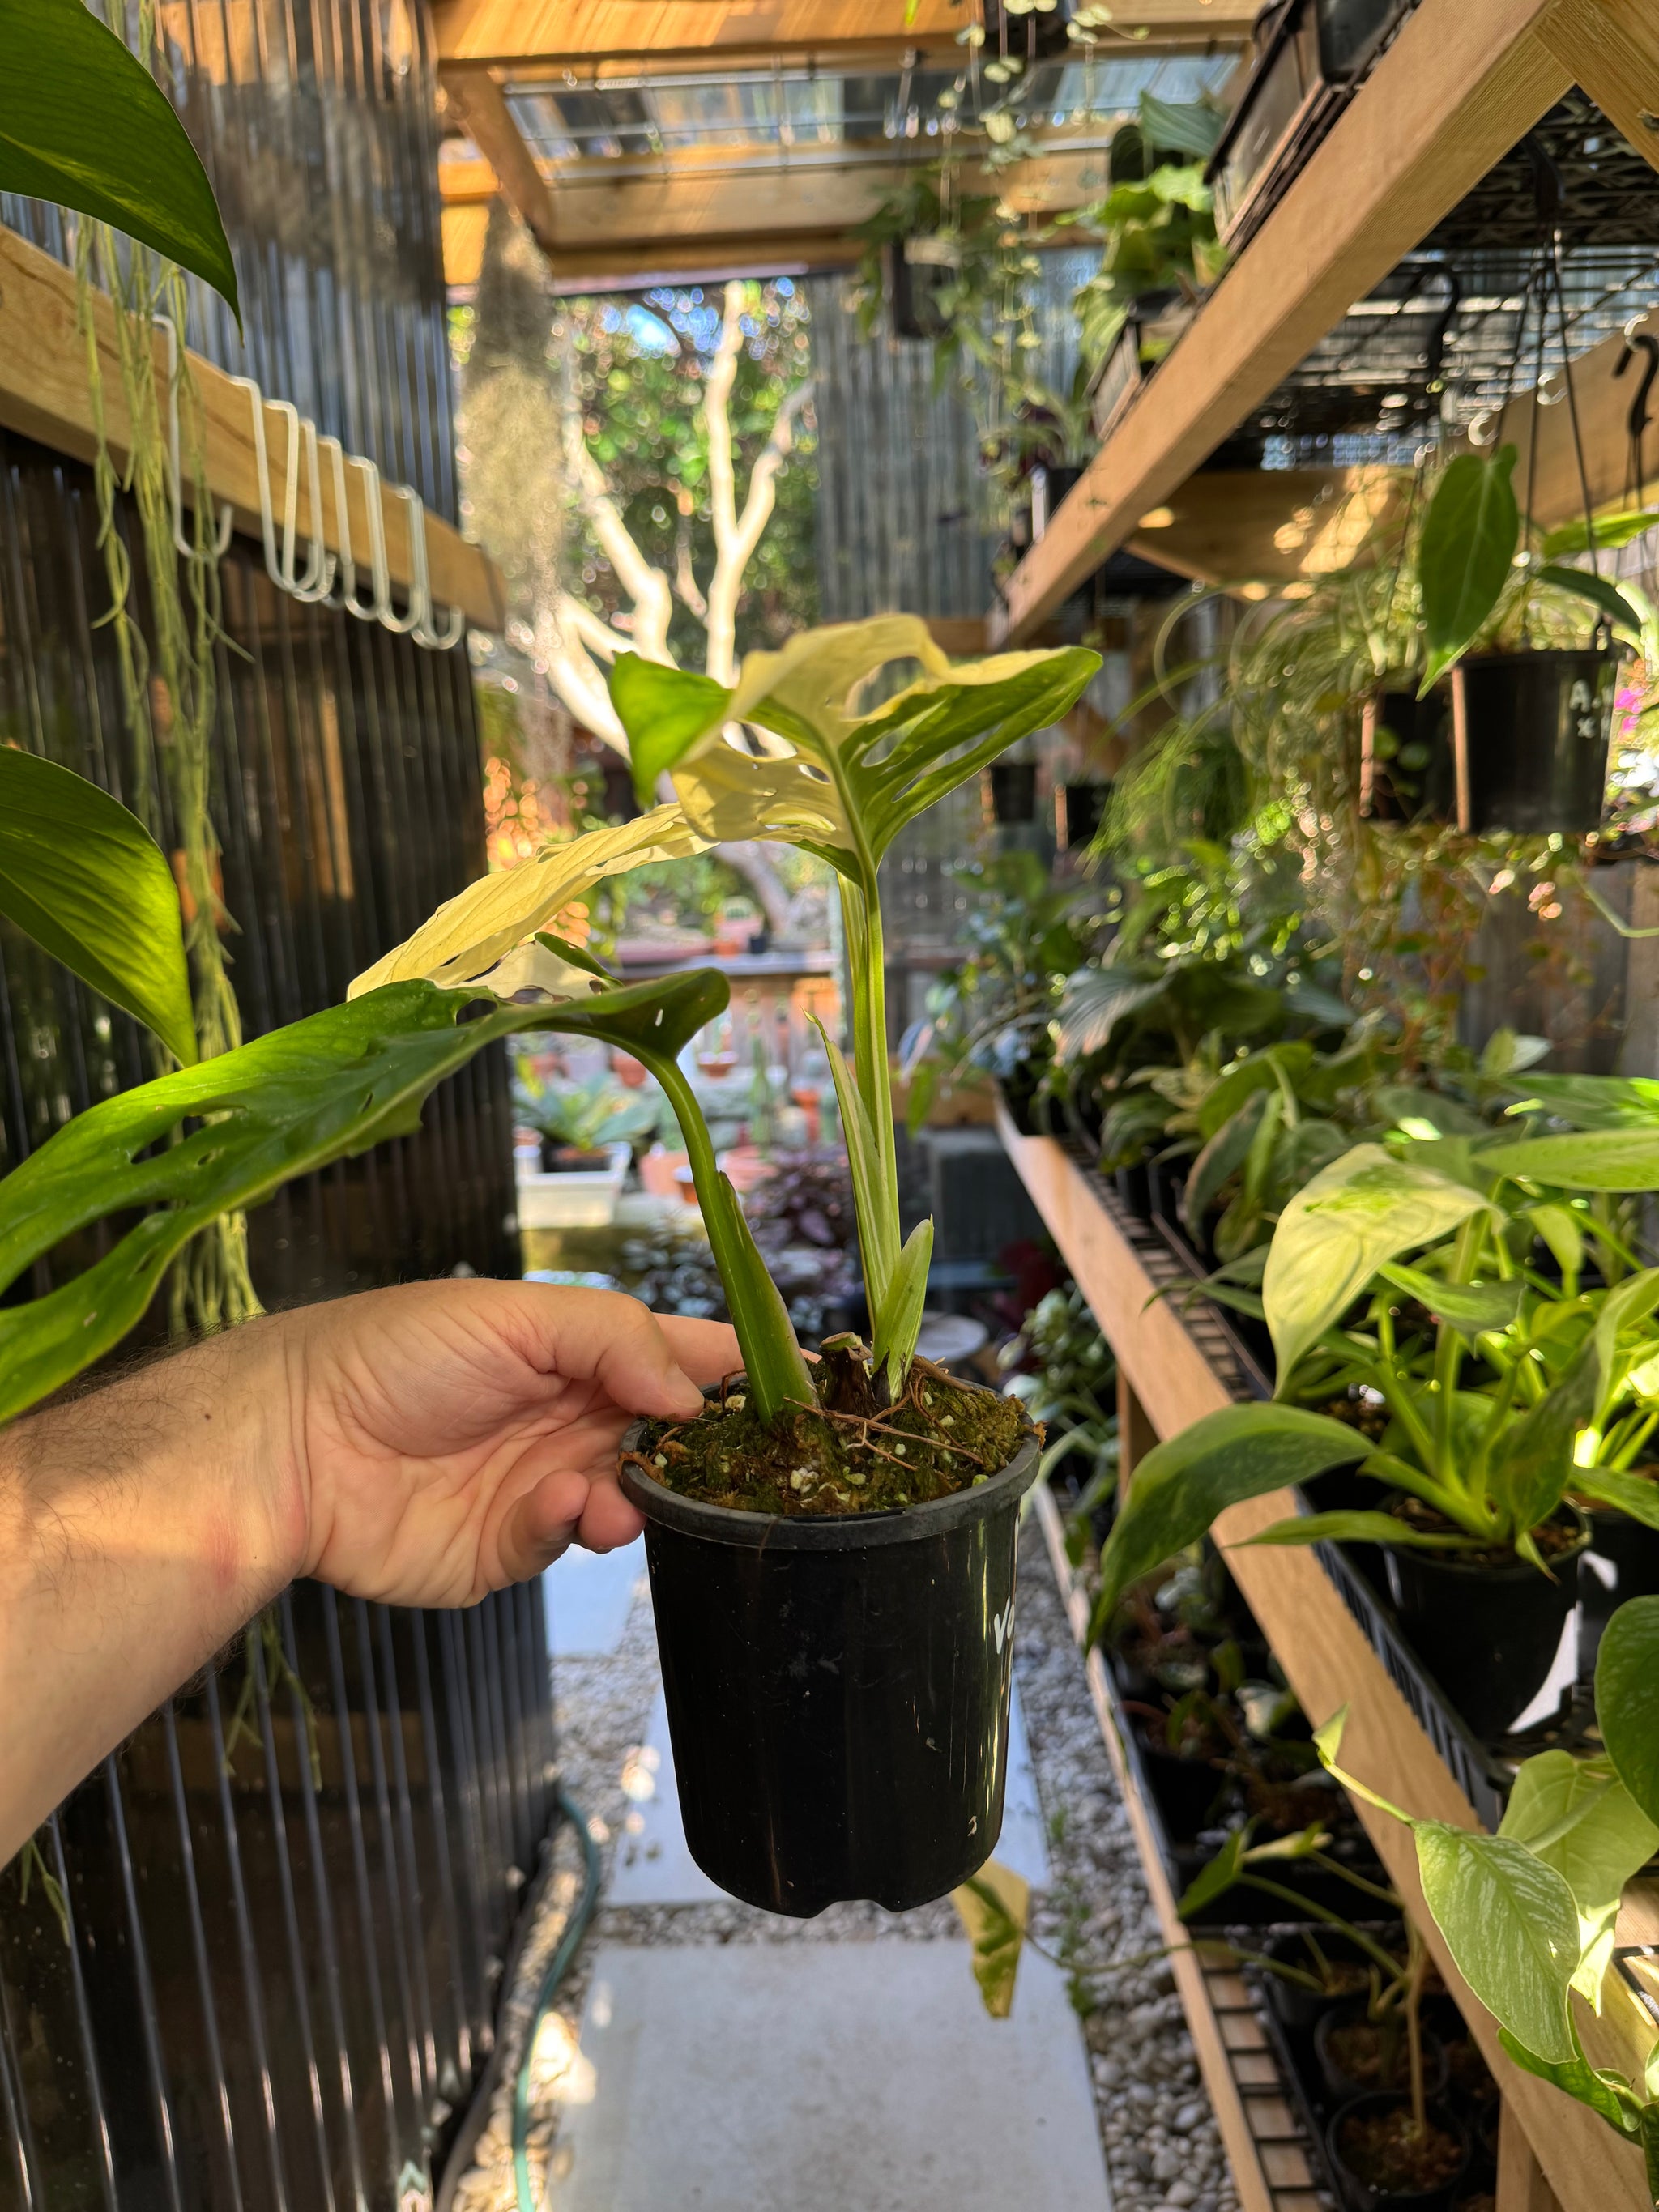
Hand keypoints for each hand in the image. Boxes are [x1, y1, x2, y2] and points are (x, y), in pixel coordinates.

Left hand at [275, 1280, 737, 1604]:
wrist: (292, 1444)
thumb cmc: (393, 1353)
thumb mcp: (517, 1314)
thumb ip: (617, 1338)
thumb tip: (694, 1392)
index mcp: (581, 1351)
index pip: (681, 1356)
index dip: (740, 1370)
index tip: (806, 1386)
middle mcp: (572, 1418)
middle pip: (675, 1439)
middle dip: (707, 1451)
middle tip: (735, 1459)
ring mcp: (544, 1485)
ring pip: (635, 1500)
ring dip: (644, 1495)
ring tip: (624, 1488)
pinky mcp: (509, 1548)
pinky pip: (569, 1542)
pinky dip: (574, 1525)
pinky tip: (556, 1504)